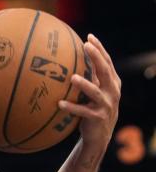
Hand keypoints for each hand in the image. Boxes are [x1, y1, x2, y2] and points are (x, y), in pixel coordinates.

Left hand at [59, 34, 120, 155]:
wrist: (99, 135)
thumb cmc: (92, 109)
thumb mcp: (93, 92)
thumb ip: (88, 78)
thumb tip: (67, 61)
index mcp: (112, 83)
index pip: (107, 62)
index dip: (100, 49)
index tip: (89, 37)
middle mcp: (112, 91)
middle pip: (105, 71)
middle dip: (97, 57)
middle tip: (86, 46)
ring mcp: (106, 105)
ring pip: (95, 92)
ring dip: (84, 84)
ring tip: (73, 78)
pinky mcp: (98, 118)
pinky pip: (83, 111)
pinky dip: (72, 108)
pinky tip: (59, 104)